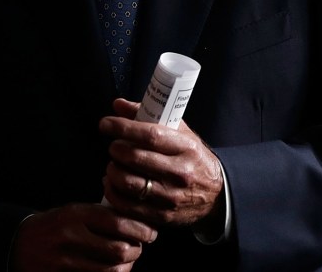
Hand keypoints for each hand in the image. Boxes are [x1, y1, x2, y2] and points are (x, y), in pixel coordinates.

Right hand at [9, 203, 156, 271]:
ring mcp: (65, 261)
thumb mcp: (72, 213)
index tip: (149, 232)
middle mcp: (70, 236)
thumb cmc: (53, 227)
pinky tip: (114, 270)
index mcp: (74, 214)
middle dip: (136, 250)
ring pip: (110, 270)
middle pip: (118, 249)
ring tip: (127, 261)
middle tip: (139, 247)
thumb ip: (99, 216)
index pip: (116, 221)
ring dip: (126, 267)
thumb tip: (136, 222)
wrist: (18, 244)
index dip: (139, 229)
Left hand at [99, 99, 223, 229]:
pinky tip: (112, 184)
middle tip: (113, 146)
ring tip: (113, 165)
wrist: (217, 194)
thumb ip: (149, 116)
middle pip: (135, 158)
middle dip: (116, 149)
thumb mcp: (180, 132)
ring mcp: (171, 197)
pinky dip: (113, 193)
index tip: (105, 124)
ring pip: (128, 183)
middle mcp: (180, 172)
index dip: (123, 128)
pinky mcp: (163, 216)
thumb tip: (118, 104)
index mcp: (186, 148)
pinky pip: (128, 206)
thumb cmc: (192, 157)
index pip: (150, 135)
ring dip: (112, 171)